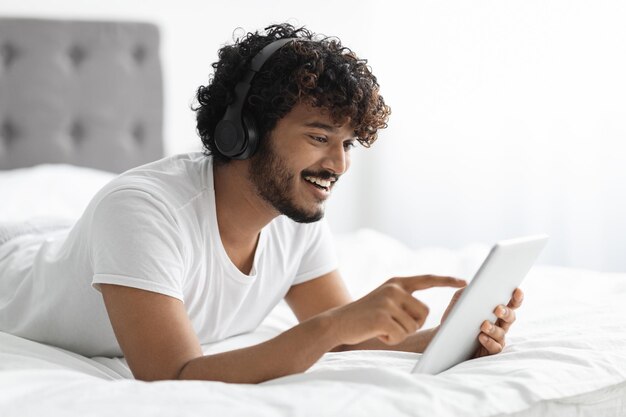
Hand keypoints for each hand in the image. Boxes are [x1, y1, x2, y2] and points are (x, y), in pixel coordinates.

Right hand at [329, 276, 466, 345]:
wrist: (337, 322)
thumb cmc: (364, 317)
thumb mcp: (384, 301)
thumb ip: (403, 300)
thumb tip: (425, 312)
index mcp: (397, 283)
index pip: (427, 279)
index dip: (447, 281)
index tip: (464, 283)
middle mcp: (394, 289)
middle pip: (424, 312)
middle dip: (412, 324)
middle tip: (390, 324)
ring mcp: (388, 301)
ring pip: (413, 325)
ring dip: (400, 332)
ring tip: (381, 327)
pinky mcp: (383, 316)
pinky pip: (400, 335)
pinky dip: (390, 339)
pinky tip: (376, 332)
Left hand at [439, 287, 523, 357]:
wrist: (445, 336)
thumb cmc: (456, 316)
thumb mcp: (459, 300)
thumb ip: (467, 291)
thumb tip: (476, 284)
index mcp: (495, 310)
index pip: (511, 303)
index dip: (517, 298)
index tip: (517, 291)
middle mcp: (500, 324)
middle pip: (510, 317)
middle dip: (506, 312)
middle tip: (498, 309)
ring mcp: (496, 338)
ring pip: (502, 333)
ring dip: (494, 328)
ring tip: (484, 324)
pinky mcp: (489, 350)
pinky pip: (495, 347)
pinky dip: (489, 342)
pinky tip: (481, 337)